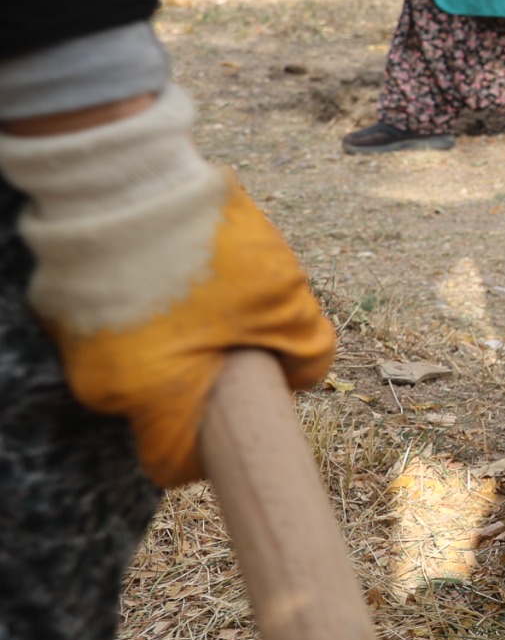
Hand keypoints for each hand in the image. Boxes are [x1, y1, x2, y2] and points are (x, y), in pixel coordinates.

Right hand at [0, 88, 332, 486]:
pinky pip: (117, 326)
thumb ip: (306, 352)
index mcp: (150, 395)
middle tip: (237, 332)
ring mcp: (76, 343)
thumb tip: (304, 378)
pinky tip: (170, 270)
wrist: (124, 176)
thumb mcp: (282, 301)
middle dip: (203, 379)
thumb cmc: (205, 249)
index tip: (239, 422)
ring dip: (177, 340)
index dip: (212, 453)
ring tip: (204, 289)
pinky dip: (147, 311)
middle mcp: (101, 382)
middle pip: (161, 405)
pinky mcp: (64, 305)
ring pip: (140, 362)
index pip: (172, 462)